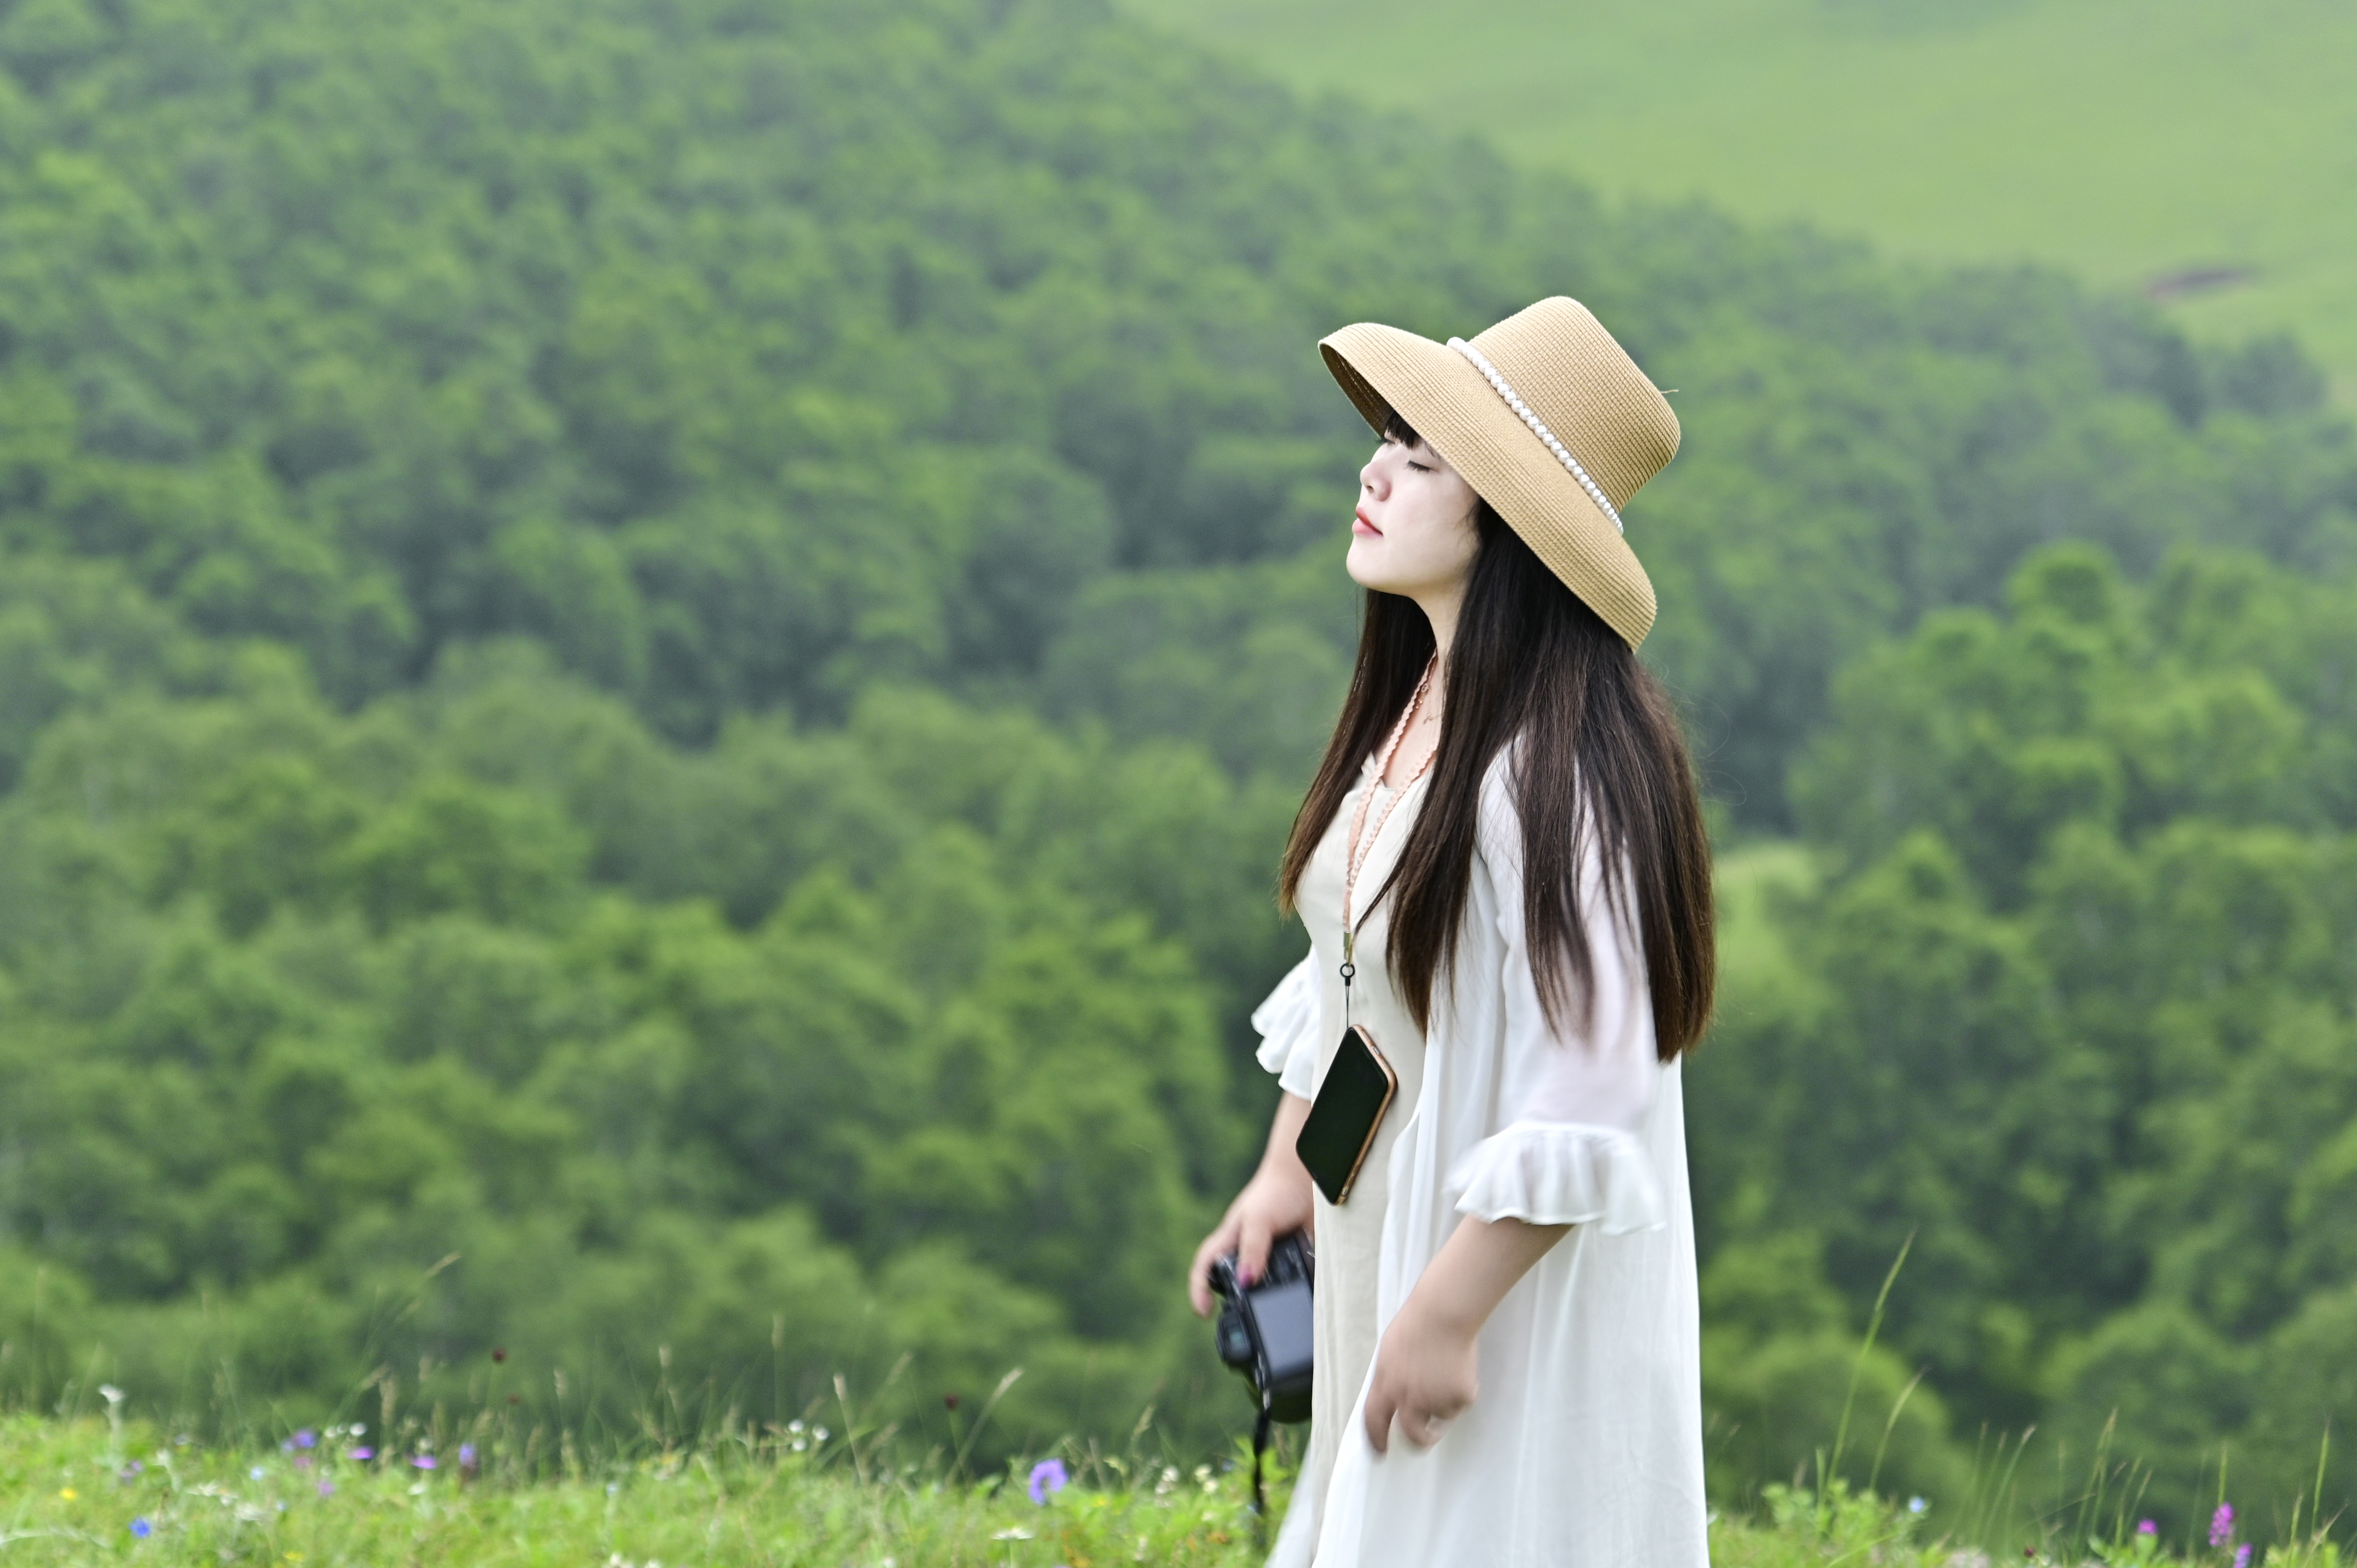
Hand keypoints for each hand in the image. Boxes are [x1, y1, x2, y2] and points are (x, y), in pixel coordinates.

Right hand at [1188, 1166, 1313, 1316]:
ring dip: (1264, 1301)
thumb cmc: (1275, 1193)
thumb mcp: (1259, 1220)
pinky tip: (1300, 1300)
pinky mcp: (1290, 1257)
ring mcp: (1268, 1255)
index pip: (1205, 1267)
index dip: (1198, 1289)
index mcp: (1230, 1240)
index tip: (1203, 1311)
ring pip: (1260, 1286)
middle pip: (1230, 1281)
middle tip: (1240, 1322)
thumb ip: (1252, 1250)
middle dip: (1231, 1302)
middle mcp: (1246, 1251)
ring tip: (1271, 1318)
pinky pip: (1288, 1280)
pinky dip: (1291, 1290)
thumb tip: (1246, 1282)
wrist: (1306, 1180)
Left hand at [1363, 1297, 1479, 1454]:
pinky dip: (1462, 1391)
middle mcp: (1408, 1399)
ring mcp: (1435, 1400)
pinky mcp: (1459, 1397)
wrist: (1443, 1314)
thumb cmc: (1415, 1324)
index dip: (1376, 1440)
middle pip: (1412, 1435)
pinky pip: (1461, 1403)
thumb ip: (1389, 1379)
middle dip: (1421, 1440)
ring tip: (1447, 1372)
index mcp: (1385, 1385)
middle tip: (1429, 1436)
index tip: (1380, 1453)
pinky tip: (1459, 1368)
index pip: (1374, 1422)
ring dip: (1445, 1402)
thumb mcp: (1389, 1353)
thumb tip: (1394, 1399)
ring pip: (1442, 1416)